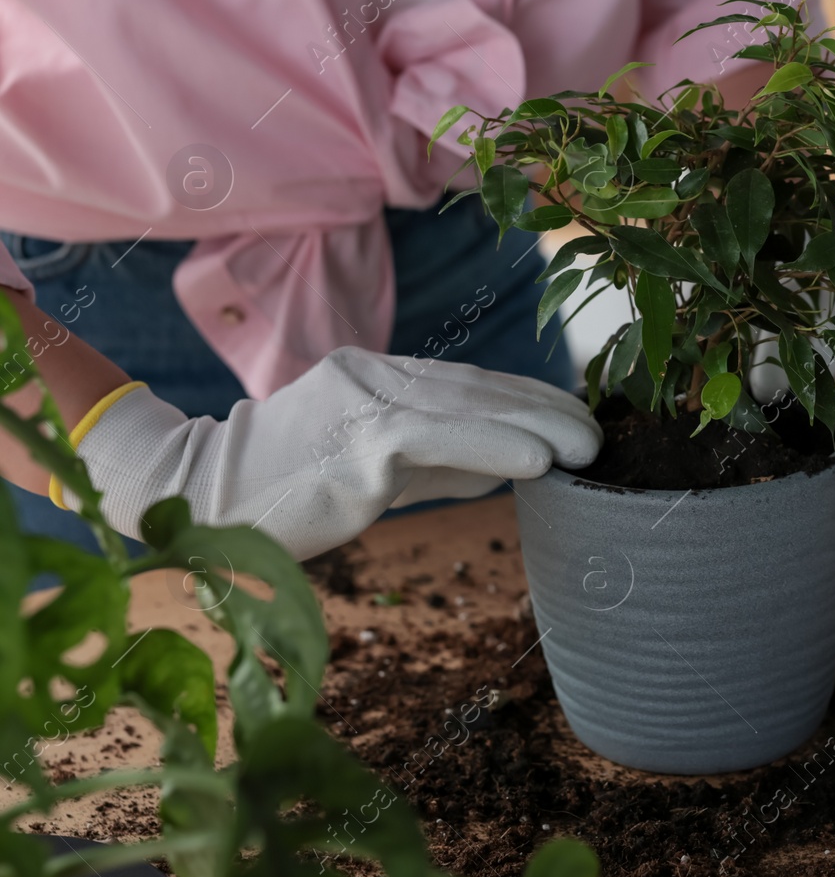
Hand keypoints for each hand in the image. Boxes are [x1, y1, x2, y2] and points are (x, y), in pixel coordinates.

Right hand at [67, 346, 600, 558]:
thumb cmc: (283, 490)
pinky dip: (493, 448)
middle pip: (477, 388)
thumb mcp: (374, 469)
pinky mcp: (353, 447)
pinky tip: (538, 461)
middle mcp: (373, 378)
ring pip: (466, 408)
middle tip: (600, 431)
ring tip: (587, 446)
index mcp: (376, 378)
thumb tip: (513, 467)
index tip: (579, 412)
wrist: (192, 498)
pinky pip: (436, 441)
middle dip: (546, 408)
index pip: (469, 381)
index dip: (530, 395)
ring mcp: (360, 406)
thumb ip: (439, 463)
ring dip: (537, 426)